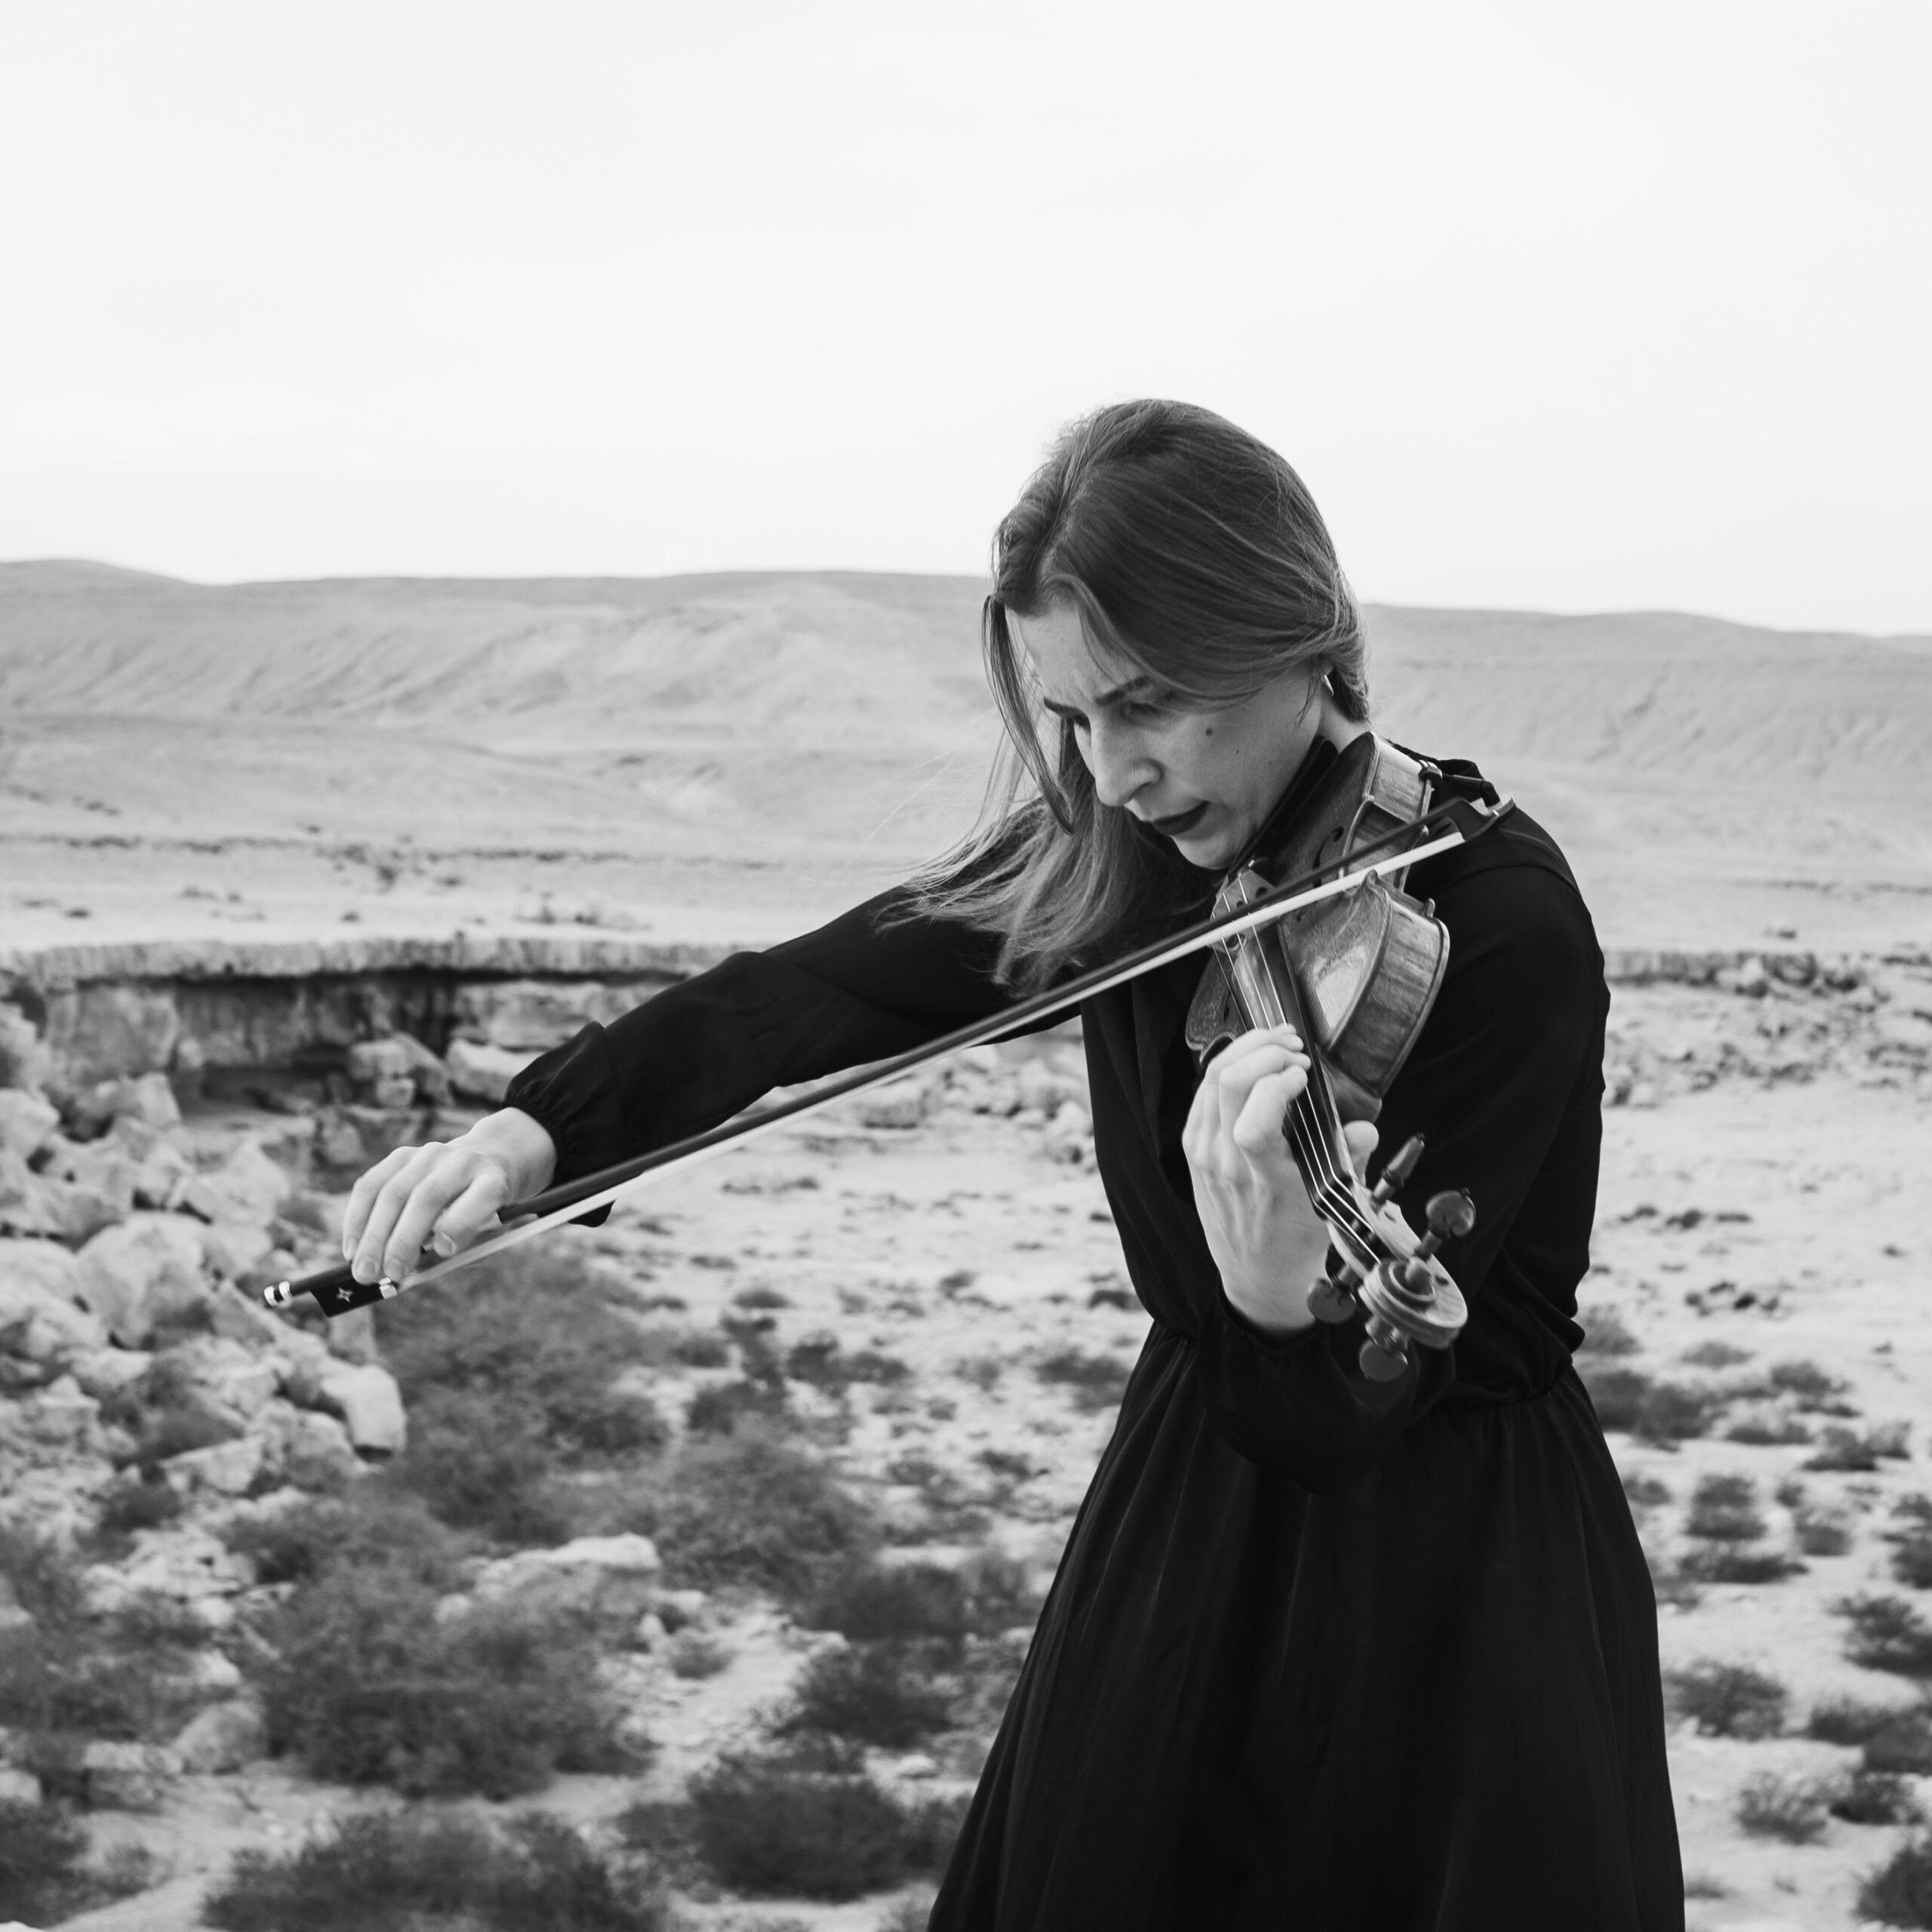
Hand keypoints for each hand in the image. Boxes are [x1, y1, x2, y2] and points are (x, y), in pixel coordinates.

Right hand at [341, 1108, 557, 1284]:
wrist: (484, 1162)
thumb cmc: (484, 1212)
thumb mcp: (488, 1235)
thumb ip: (458, 1253)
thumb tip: (409, 1277)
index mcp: (494, 1181)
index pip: (482, 1197)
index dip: (461, 1224)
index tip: (444, 1252)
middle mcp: (462, 1161)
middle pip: (428, 1197)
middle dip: (403, 1239)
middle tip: (387, 1274)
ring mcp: (429, 1154)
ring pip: (393, 1192)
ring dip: (373, 1236)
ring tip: (364, 1270)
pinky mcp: (402, 1156)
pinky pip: (371, 1186)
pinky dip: (357, 1219)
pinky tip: (352, 1248)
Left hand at [1182, 1025, 1378, 1336]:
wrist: (1258, 1275)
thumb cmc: (1295, 1239)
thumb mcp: (1331, 1205)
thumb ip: (1348, 1162)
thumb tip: (1364, 1130)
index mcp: (1266, 1182)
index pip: (1255, 1125)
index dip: (1277, 1085)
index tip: (1306, 1074)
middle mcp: (1228, 1165)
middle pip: (1227, 1085)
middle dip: (1264, 1051)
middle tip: (1294, 1048)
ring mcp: (1205, 1155)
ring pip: (1210, 1081)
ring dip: (1245, 1050)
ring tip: (1277, 1044)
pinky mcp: (1193, 1149)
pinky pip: (1202, 1095)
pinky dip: (1225, 1068)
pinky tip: (1251, 1063)